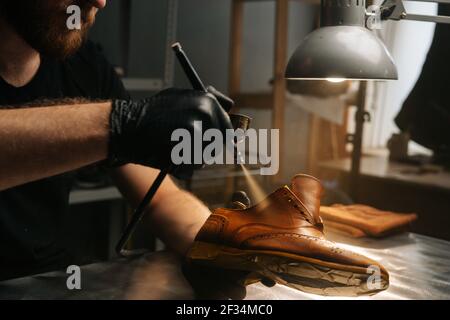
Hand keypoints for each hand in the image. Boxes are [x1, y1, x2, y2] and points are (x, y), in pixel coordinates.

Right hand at [108, 87, 233, 178]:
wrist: (127, 125)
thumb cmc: (151, 114)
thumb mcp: (179, 97)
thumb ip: (204, 102)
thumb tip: (230, 106)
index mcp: (207, 100)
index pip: (227, 127)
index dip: (220, 138)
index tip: (214, 144)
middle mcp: (207, 111)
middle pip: (220, 143)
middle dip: (205, 149)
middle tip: (184, 145)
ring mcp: (199, 127)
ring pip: (206, 155)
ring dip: (192, 158)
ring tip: (173, 147)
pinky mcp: (189, 143)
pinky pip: (194, 165)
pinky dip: (182, 166)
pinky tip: (168, 154)